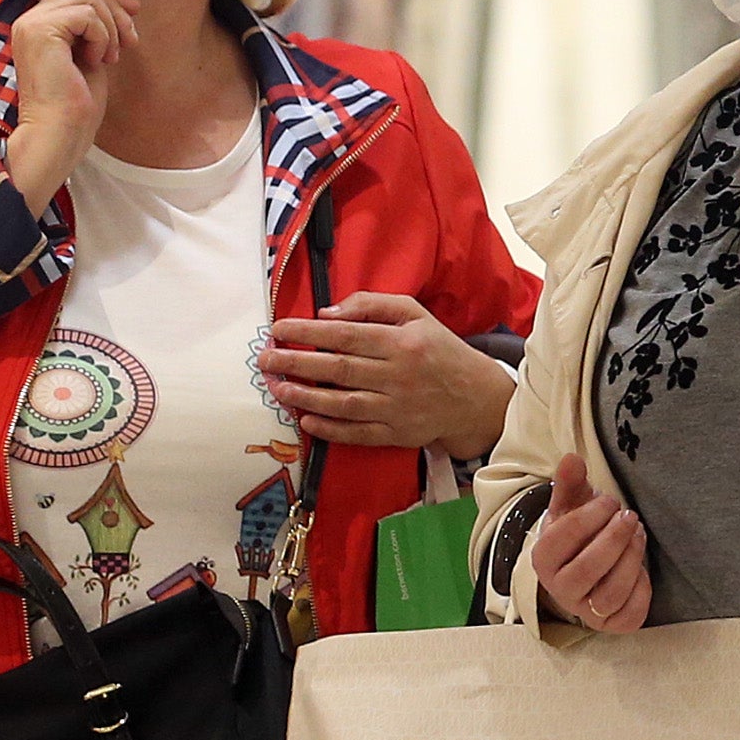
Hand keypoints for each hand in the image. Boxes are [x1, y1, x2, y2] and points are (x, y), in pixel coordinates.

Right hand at [3, 0, 136, 207]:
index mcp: (38, 24)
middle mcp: (29, 19)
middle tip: (131, 39)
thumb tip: (121, 2)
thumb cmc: (76, 105)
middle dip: (115, 5)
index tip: (133, 14)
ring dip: (112, 25)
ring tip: (112, 56)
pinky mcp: (41, 32)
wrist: (60, 134)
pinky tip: (98, 61)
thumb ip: (94, 27)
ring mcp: (32, 23)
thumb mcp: (90, 54)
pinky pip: (86, 15)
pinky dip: (102, 37)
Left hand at [263, 293, 518, 456]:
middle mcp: (398, 374)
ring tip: (278, 389)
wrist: (473, 397)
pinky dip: (330, 429)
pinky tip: (306, 421)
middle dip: (296, 363)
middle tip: (266, 359)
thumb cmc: (437, 349)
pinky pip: (357, 433)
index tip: (278, 329)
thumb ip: (372, 305)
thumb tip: (328, 314)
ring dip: (306, 397)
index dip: (308, 333)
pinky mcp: (396, 434)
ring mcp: (396, 407)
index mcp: (401, 341)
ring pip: (343, 403)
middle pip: (338, 369)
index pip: (346, 335)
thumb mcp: (415, 314)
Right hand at [529, 453, 649, 632]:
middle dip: (615, 538)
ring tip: (638, 534)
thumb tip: (572, 459)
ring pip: (611, 593)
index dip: (591, 516)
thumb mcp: (570, 506)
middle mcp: (560, 590)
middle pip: (589, 569)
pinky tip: (642, 567)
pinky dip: (642, 589)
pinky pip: (630, 614)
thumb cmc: (577, 533)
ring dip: (631, 559)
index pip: (563, 538)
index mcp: (543, 559)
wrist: (581, 567)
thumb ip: (570, 483)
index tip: (609, 501)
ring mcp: (585, 611)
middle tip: (630, 516)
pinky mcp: (611, 625)